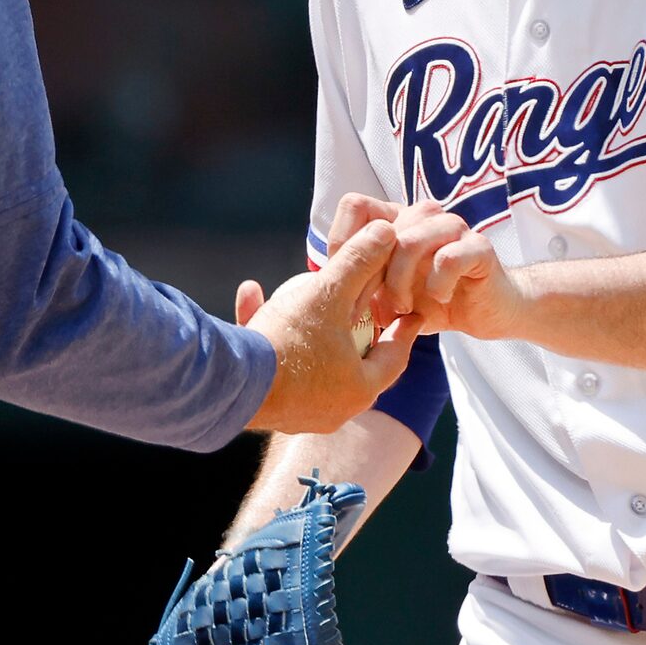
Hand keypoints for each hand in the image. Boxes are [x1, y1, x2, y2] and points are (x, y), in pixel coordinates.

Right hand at [240, 220, 418, 432]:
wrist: (232, 385)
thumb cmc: (290, 341)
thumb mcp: (327, 294)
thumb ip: (357, 262)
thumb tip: (385, 231)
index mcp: (360, 388)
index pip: (395, 357)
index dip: (405, 331)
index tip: (414, 315)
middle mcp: (335, 409)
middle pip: (354, 362)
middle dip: (355, 331)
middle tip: (364, 311)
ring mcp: (300, 413)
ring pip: (313, 363)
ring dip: (307, 327)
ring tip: (301, 299)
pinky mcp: (267, 408)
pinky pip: (275, 364)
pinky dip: (268, 333)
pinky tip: (250, 296)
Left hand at [346, 198, 521, 340]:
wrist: (487, 311)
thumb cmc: (433, 301)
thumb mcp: (387, 293)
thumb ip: (360, 280)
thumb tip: (324, 281)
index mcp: (398, 219)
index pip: (356, 206)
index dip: (345, 244)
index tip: (350, 288)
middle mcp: (423, 215)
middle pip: (380, 230)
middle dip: (371, 278)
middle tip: (376, 311)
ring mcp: (453, 227)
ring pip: (410, 241)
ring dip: (401, 282)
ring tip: (404, 309)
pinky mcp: (479, 246)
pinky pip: (448, 258)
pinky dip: (436, 286)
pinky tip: (439, 301)